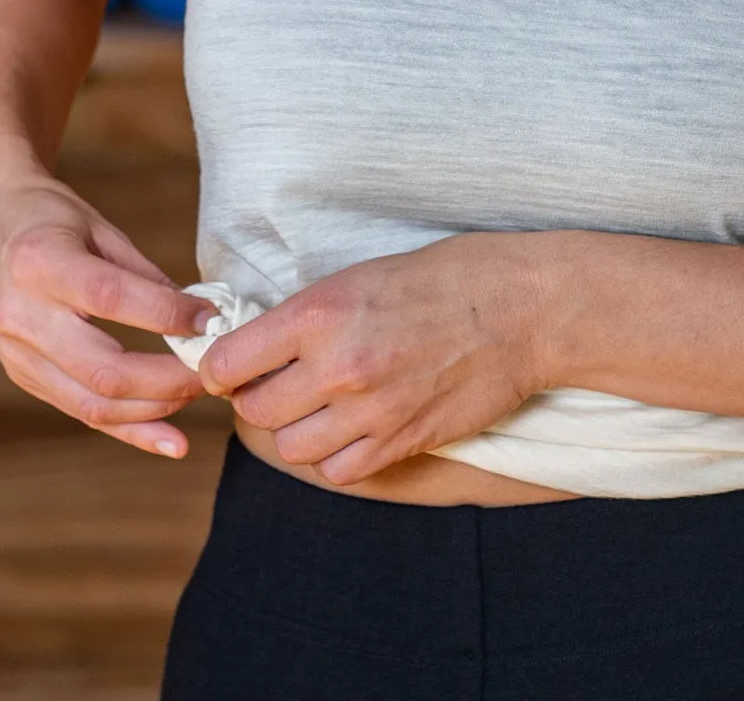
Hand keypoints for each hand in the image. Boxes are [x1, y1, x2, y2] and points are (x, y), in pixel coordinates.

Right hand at [0, 154, 206, 458]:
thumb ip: (143, 274)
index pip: (112, 299)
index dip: (167, 315)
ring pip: (92, 402)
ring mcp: (16, 353)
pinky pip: (79, 411)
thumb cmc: (46, 217)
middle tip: (213, 369)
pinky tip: (169, 440)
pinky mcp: (21, 374)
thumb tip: (197, 316)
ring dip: (155, 408)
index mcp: (40, 263)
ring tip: (198, 392)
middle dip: (169, 379)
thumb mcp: (97, 226)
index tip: (212, 318)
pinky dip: (129, 428)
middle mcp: (22, 315)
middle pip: (104, 369)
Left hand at [197, 232, 555, 485]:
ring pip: (292, 446)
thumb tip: (256, 342)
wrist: (523, 307)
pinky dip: (336, 455)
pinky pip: (339, 470)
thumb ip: (309, 313)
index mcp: (321, 311)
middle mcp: (339, 364)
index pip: (228, 361)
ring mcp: (371, 409)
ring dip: (297, 429)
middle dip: (258, 397)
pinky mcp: (402, 441)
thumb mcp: (363, 274)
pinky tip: (352, 426)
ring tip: (318, 404)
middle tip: (278, 380)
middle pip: (256, 409)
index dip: (220, 366)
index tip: (228, 364)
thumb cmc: (446, 276)